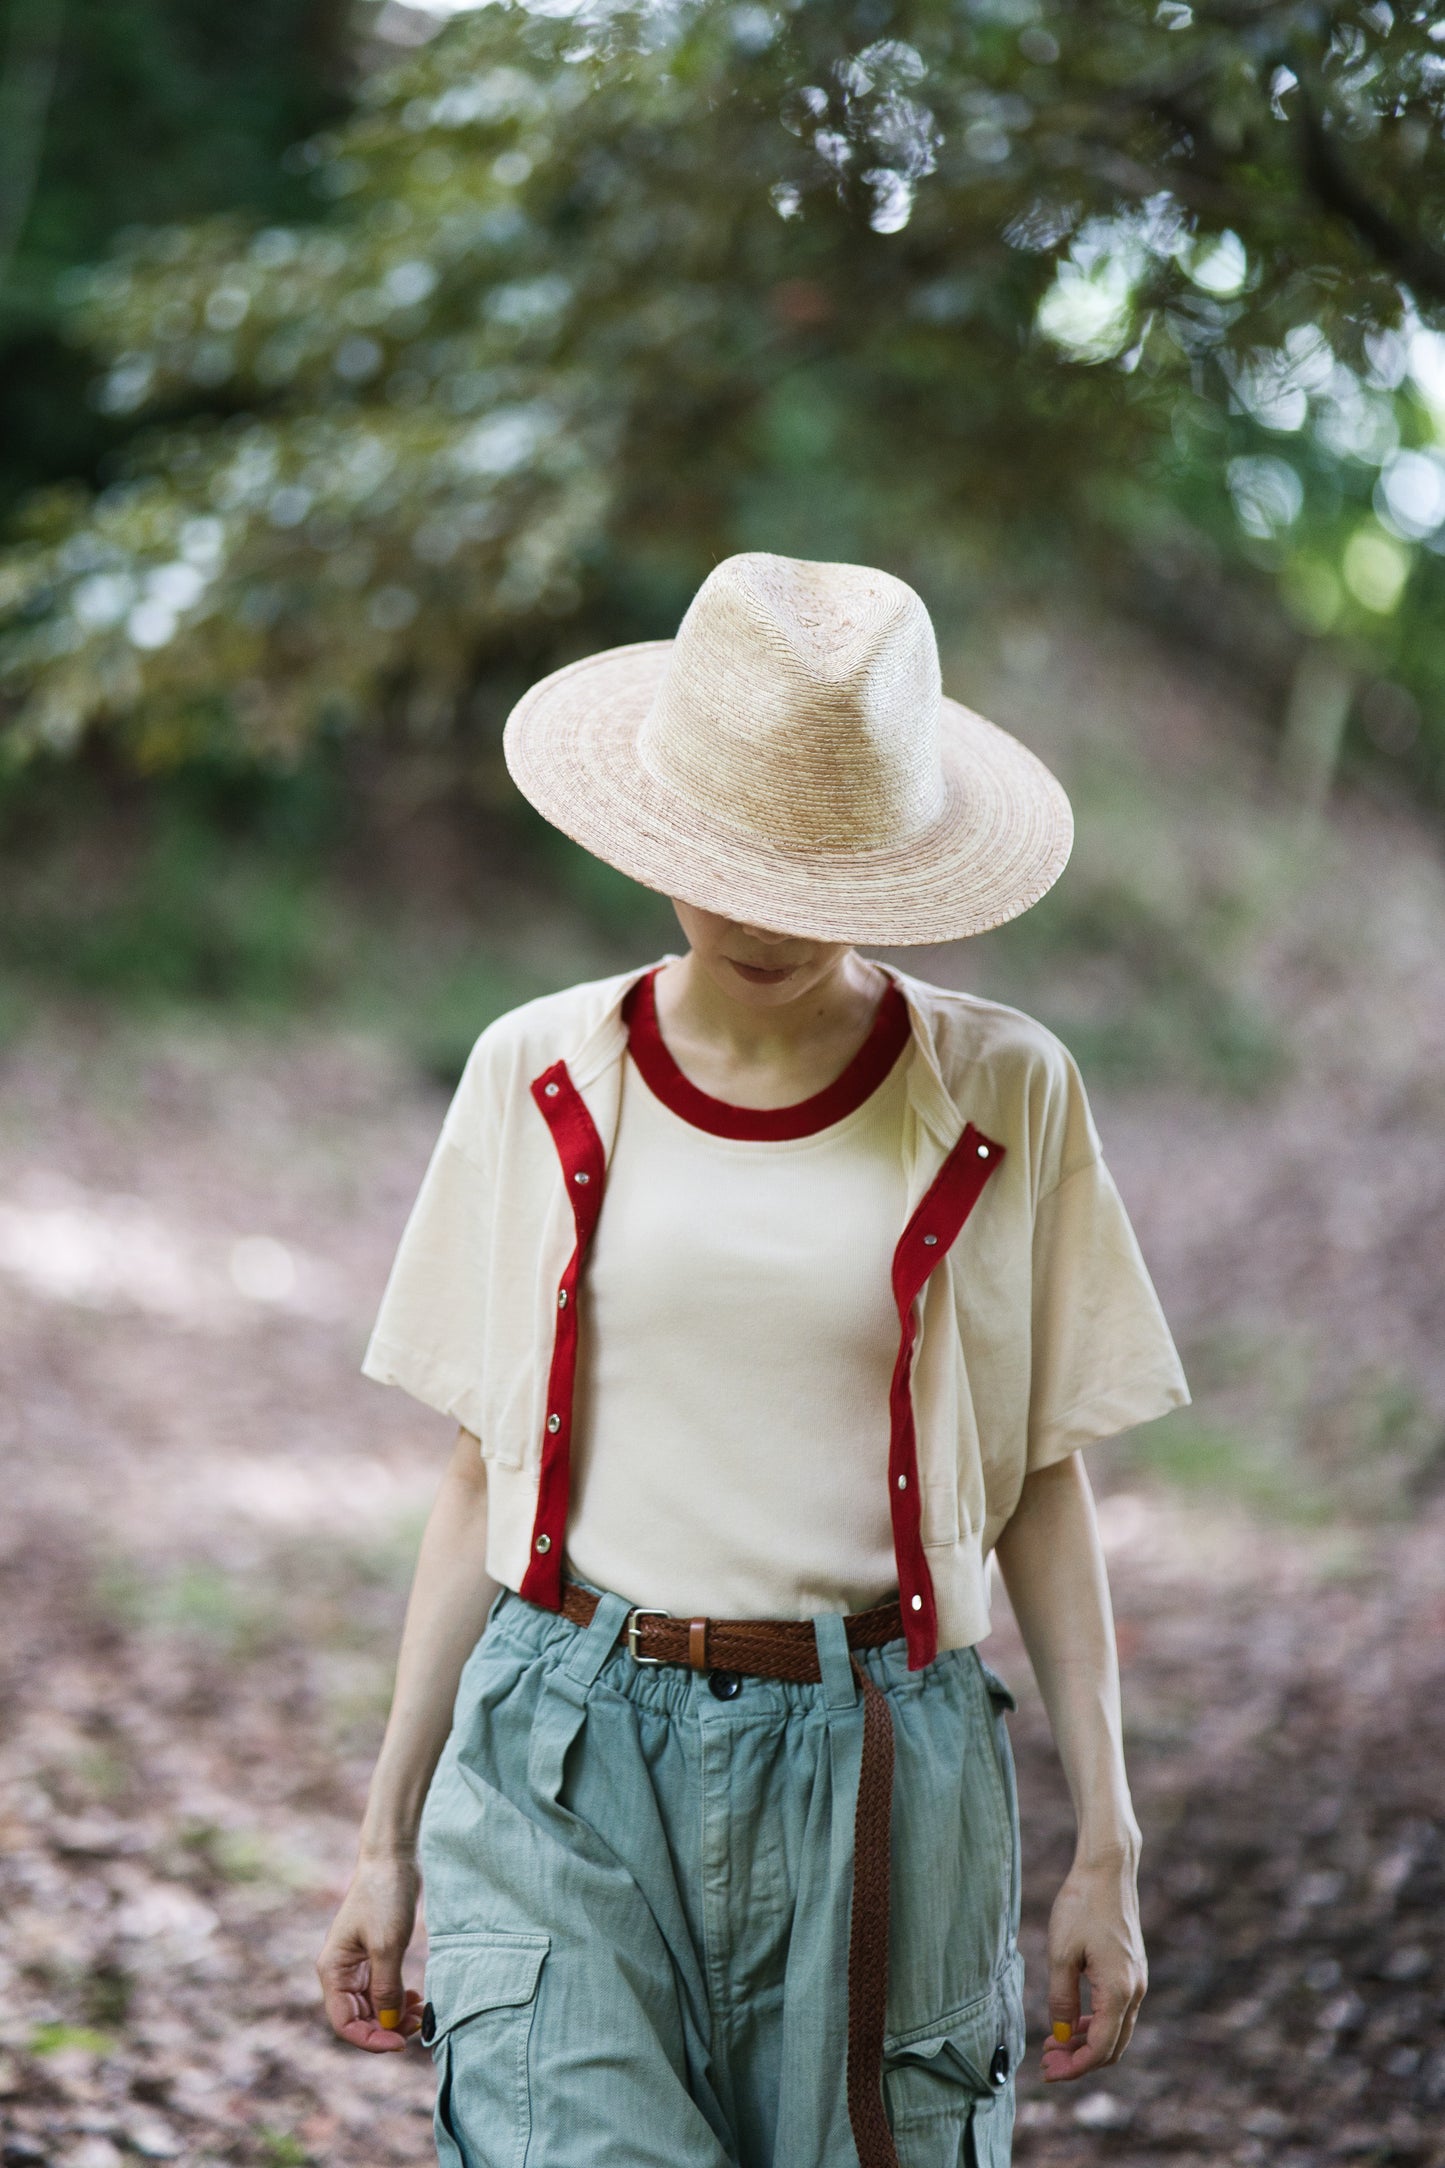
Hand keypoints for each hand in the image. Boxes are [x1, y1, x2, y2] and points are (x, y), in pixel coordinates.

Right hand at [317, 1851, 425, 2052]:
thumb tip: (388, 2024)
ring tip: (422, 2011)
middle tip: (420, 2025)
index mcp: (333, 1972)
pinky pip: (383, 1991)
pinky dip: (398, 2000)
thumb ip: (386, 1989)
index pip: (345, 2024)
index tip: (400, 2042)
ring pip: (373, 2007)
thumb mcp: (387, 1946)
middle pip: (360, 2019)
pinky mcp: (374, 1958)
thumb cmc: (384, 1898)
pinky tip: (417, 1999)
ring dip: (395, 2015)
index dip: (371, 2039)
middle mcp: (341, 1973)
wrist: (392, 1859)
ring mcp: (357, 1967)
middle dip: (388, 2027)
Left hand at [1040, 1845, 1146, 2081]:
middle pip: (1112, 2047)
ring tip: (1054, 2043)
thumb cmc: (1081, 1905)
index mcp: (1119, 1990)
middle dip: (1079, 2060)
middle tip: (1046, 2060)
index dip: (1074, 2067)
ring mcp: (1137, 1980)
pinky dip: (1095, 2023)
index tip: (1048, 2071)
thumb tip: (1061, 2036)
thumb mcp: (1061, 1954)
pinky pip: (1117, 2010)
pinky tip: (1072, 2020)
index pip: (1100, 2049)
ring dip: (1087, 2043)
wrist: (1107, 1869)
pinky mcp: (1132, 1969)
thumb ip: (1061, 1999)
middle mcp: (1135, 1990)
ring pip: (1116, 2030)